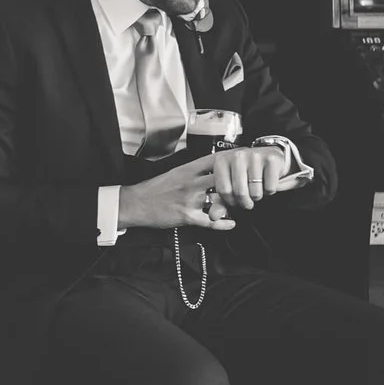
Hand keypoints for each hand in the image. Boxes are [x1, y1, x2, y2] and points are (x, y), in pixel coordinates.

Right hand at [116, 155, 236, 232]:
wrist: (134, 204)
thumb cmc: (154, 189)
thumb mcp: (174, 173)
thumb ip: (193, 171)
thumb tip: (212, 169)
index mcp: (187, 170)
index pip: (216, 160)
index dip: (233, 160)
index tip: (245, 160)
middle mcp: (190, 182)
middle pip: (224, 179)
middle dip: (239, 184)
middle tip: (249, 188)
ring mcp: (189, 200)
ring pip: (220, 200)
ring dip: (233, 204)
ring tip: (240, 206)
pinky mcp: (186, 216)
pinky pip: (210, 222)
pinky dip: (223, 224)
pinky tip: (231, 223)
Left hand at [208, 143, 296, 211]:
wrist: (269, 158)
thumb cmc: (247, 174)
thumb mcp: (231, 186)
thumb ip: (220, 203)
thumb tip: (213, 217)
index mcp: (221, 161)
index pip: (224, 190)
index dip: (231, 201)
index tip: (236, 201)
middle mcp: (236, 156)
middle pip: (240, 192)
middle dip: (246, 202)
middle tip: (249, 200)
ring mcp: (254, 156)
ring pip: (256, 192)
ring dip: (258, 196)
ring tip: (257, 187)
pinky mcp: (271, 159)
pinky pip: (270, 187)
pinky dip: (270, 190)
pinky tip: (267, 182)